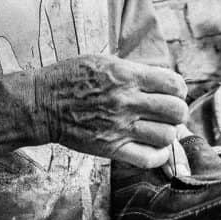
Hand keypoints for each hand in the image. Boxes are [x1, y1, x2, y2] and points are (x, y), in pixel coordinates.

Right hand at [33, 54, 187, 167]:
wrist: (42, 103)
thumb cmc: (70, 78)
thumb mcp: (102, 61)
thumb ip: (132, 71)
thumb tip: (161, 82)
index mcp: (125, 75)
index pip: (173, 84)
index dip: (178, 89)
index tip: (171, 92)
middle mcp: (125, 101)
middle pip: (176, 111)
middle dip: (176, 111)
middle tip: (165, 112)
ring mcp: (119, 126)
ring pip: (167, 135)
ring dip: (166, 133)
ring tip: (156, 129)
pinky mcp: (110, 147)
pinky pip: (149, 158)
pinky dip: (158, 155)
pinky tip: (152, 147)